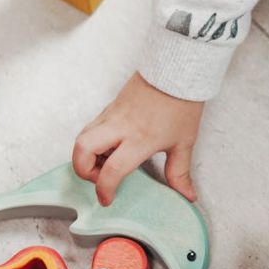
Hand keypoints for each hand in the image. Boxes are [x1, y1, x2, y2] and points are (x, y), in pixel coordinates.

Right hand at [74, 73, 203, 205]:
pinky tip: (112, 145)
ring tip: (107, 161)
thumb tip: (187, 195)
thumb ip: (180, 172)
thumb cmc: (181, 104)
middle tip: (100, 177)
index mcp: (140, 139)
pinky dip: (93, 141)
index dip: (105, 189)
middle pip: (81, 150)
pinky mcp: (110, 106)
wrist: (176, 70)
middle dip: (82, 170)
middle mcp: (120, 127)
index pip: (112, 169)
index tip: (107, 199)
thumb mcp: (183, 142)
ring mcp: (111, 114)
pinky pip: (92, 127)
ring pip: (82, 136)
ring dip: (86, 155)